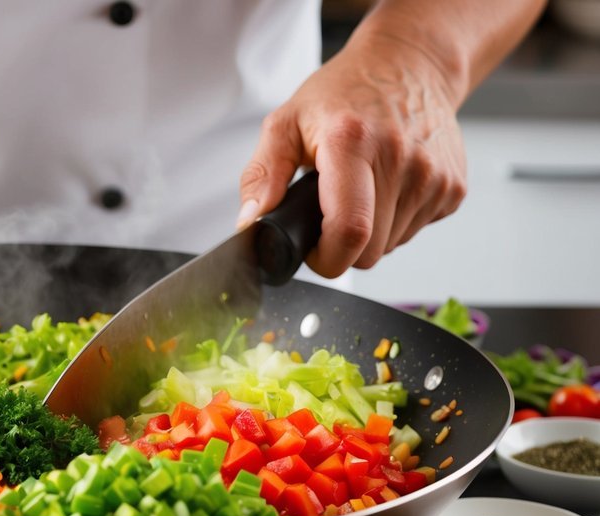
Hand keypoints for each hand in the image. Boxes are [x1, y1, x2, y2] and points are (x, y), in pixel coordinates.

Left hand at [237, 34, 467, 277]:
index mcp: (352, 143)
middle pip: (370, 251)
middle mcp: (400, 160)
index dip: (326, 259)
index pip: (349, 230)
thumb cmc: (344, 93)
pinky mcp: (454, 187)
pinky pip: (415, 231)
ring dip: (370, 233)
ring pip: (392, 246)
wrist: (410, 65)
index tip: (312, 252)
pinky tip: (387, 187)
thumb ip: (262, 175)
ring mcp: (435, 175)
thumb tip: (251, 222)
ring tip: (360, 192)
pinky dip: (395, 222)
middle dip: (342, 247)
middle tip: (328, 215)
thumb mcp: (286, 122)